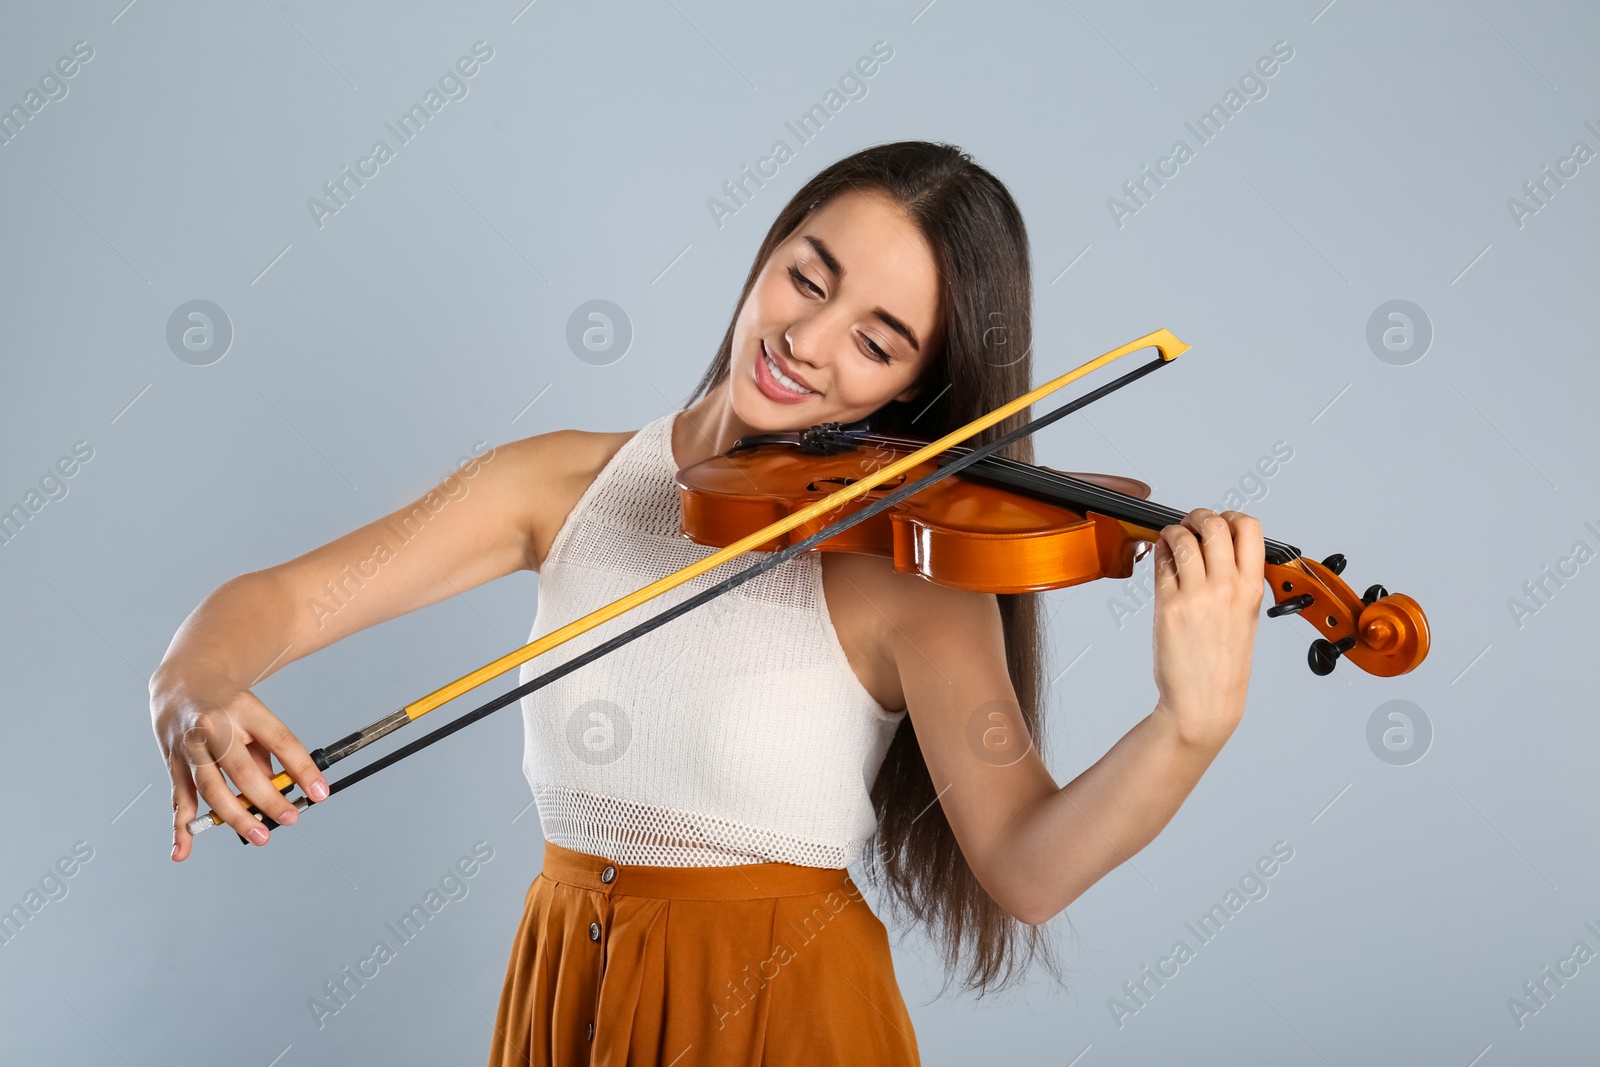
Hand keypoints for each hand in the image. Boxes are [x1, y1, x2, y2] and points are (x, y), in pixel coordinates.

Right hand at [151, 663, 328, 859]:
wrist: (182, 682)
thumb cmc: (227, 702)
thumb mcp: (256, 714)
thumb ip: (270, 751)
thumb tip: (282, 790)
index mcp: (245, 708)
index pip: (280, 740)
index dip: (302, 768)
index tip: (320, 792)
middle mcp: (214, 726)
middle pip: (242, 769)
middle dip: (268, 798)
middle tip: (291, 818)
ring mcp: (189, 746)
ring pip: (210, 787)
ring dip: (235, 816)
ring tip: (259, 836)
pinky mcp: (172, 762)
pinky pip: (179, 798)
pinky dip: (182, 826)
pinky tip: (184, 849)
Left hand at [1149, 508, 1264, 744]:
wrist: (1204, 702)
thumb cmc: (1223, 665)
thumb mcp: (1245, 618)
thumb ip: (1236, 582)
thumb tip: (1216, 550)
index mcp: (1252, 589)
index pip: (1249, 528)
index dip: (1231, 516)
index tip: (1220, 522)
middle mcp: (1227, 588)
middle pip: (1214, 524)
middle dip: (1198, 516)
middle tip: (1190, 525)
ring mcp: (1197, 596)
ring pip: (1182, 538)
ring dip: (1173, 532)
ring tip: (1171, 541)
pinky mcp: (1168, 606)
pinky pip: (1161, 564)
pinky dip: (1158, 554)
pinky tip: (1160, 559)